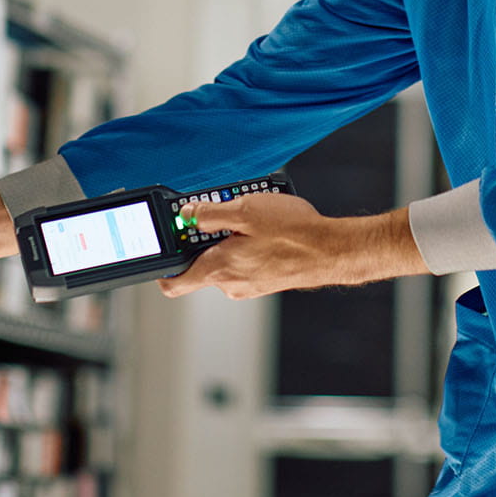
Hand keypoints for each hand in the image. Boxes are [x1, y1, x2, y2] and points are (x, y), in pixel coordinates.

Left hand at [157, 193, 391, 299]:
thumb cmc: (294, 233)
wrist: (333, 251)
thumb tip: (187, 213)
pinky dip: (247, 245)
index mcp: (218, 269)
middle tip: (219, 211)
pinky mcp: (265, 282)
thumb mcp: (245, 210)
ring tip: (250, 215)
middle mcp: (231, 284)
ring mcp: (249, 286)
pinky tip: (265, 227)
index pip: (173, 283)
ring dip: (230, 238)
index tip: (165, 244)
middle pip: (200, 264)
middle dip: (204, 237)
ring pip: (225, 261)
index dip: (162, 265)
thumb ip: (209, 214)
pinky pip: (244, 263)